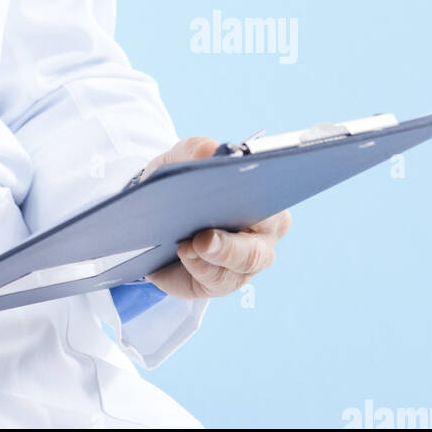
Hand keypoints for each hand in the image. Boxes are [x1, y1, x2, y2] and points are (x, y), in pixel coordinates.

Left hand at [144, 136, 291, 299]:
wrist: (159, 211)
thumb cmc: (184, 179)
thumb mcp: (183, 158)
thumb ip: (196, 150)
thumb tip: (209, 152)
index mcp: (265, 201)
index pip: (272, 202)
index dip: (258, 198)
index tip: (236, 193)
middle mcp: (263, 238)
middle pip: (256, 250)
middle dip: (229, 246)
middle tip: (203, 239)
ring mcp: (244, 265)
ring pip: (236, 271)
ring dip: (209, 260)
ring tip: (185, 247)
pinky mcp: (221, 282)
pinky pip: (215, 281)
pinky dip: (196, 269)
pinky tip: (182, 256)